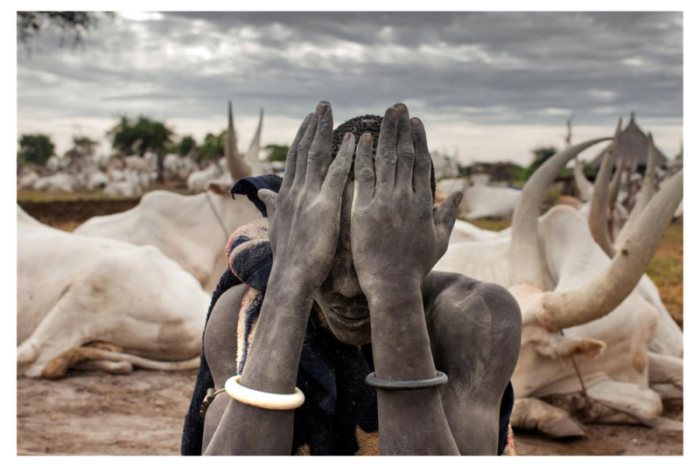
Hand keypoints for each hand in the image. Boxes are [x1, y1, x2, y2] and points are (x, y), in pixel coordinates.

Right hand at [258, 102, 354, 293]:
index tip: (309, 120)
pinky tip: (352, 140)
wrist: (291, 279)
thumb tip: (263, 194)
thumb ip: (272, 207)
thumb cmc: (287, 259)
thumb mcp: (275, 227)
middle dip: (313, 126)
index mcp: (285, 196)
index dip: (302, 137)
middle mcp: (294, 191)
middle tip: (322, 105)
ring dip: (324, 131)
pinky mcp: (324, 206)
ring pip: (316, 156)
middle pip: (304, 150)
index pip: (294, 159)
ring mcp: (308, 197)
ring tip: (332, 111)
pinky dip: (344, 155)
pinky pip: (335, 174)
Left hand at [351, 104, 462, 301]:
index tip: (414, 122)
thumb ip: (447, 215)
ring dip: (384, 134)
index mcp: (423, 203)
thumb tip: (458, 193)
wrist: (392, 286)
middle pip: (403, 155)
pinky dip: (362, 156)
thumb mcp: (439, 240)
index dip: (417, 140)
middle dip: (401, 129)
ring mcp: (384, 203)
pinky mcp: (363, 211)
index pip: (421, 163)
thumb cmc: (416, 267)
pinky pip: (363, 177)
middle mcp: (405, 198)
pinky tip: (360, 138)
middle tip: (398, 107)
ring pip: (385, 161)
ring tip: (383, 114)